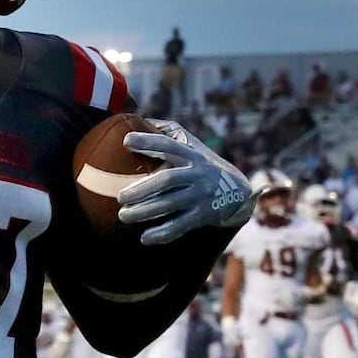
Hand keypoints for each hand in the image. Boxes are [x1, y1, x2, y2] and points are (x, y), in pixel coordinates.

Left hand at [92, 120, 253, 246]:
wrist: (238, 191)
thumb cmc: (204, 164)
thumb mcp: (193, 145)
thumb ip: (169, 132)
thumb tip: (139, 119)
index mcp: (191, 154)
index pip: (168, 145)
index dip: (148, 141)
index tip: (126, 141)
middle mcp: (196, 174)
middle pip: (167, 179)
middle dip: (142, 188)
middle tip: (120, 196)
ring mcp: (201, 195)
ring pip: (170, 204)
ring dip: (145, 211)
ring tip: (123, 216)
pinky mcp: (204, 215)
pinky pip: (181, 225)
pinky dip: (163, 233)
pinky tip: (144, 237)